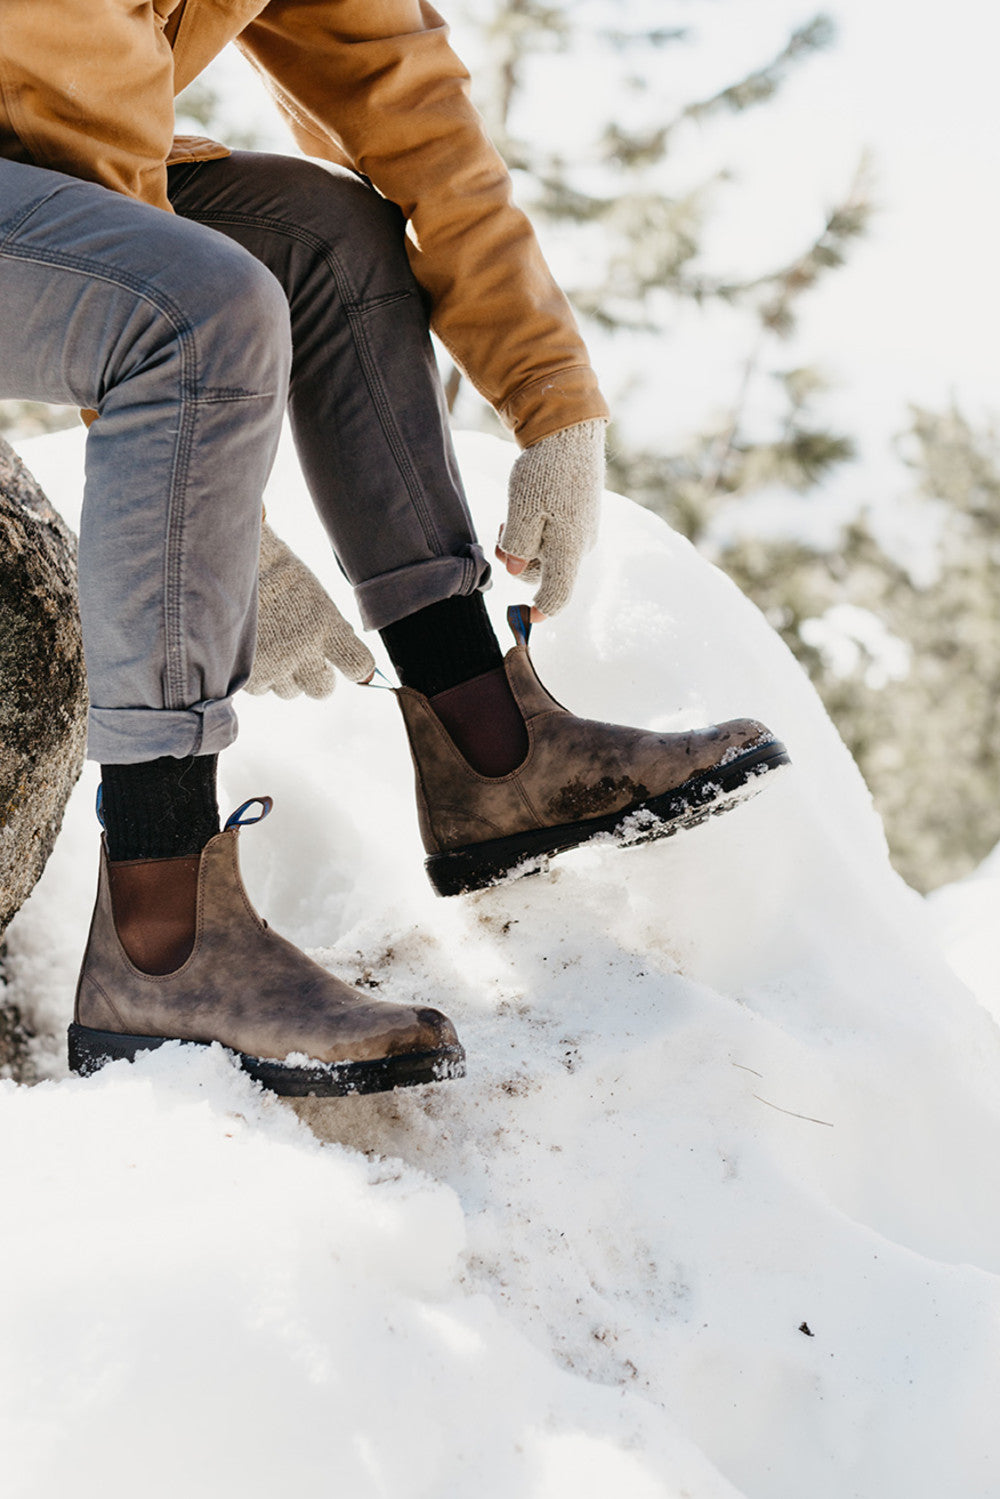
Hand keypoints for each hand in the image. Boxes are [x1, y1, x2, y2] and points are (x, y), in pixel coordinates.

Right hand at [247, 522, 374, 697]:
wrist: (234, 566)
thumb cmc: (280, 580)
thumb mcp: (317, 600)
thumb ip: (337, 634)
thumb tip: (362, 672)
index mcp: (326, 628)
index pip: (358, 666)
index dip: (356, 668)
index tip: (350, 665)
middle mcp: (303, 651)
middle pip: (323, 690)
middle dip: (318, 677)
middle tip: (306, 658)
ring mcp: (275, 665)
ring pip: (290, 691)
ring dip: (286, 675)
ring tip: (275, 648)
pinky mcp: (249, 674)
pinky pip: (262, 688)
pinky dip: (260, 675)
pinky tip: (256, 650)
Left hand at [497, 418, 604, 618]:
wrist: (569, 432)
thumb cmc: (544, 470)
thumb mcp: (522, 508)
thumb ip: (518, 544)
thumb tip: (516, 570)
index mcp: (569, 548)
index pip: (558, 595)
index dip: (540, 610)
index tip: (524, 617)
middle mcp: (581, 545)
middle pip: (545, 574)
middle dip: (519, 563)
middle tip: (499, 535)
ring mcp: (583, 531)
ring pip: (548, 554)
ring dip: (524, 546)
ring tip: (509, 518)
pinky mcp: (580, 517)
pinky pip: (555, 537)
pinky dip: (536, 531)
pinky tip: (526, 510)